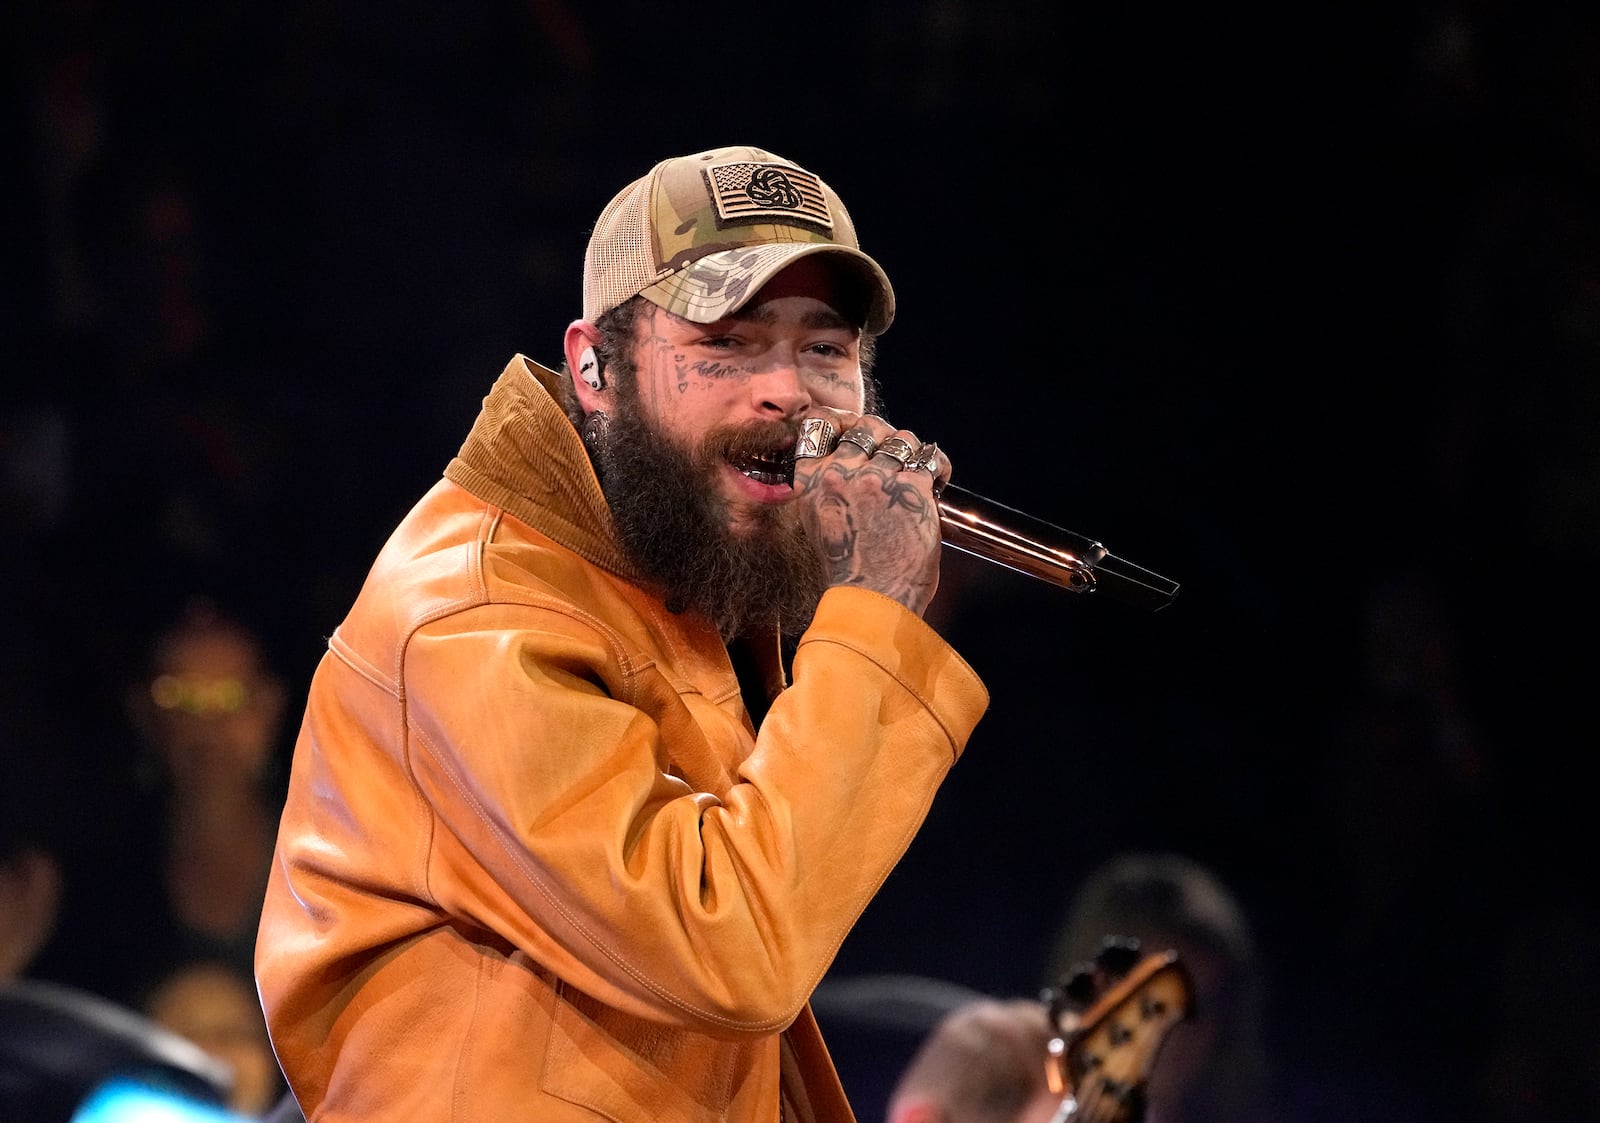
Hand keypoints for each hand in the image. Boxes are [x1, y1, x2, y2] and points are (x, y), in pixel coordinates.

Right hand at [791, 411, 949, 615]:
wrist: (872, 599)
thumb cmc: (848, 568)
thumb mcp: (818, 521)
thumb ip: (826, 486)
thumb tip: (846, 452)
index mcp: (811, 481)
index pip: (820, 424)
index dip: (842, 420)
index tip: (856, 429)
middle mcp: (841, 473)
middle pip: (867, 426)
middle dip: (884, 436)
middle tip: (893, 457)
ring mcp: (876, 479)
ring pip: (902, 439)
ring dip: (912, 453)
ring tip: (915, 474)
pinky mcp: (911, 489)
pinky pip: (930, 459)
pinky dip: (939, 467)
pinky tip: (938, 481)